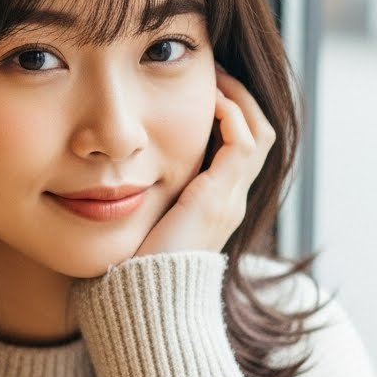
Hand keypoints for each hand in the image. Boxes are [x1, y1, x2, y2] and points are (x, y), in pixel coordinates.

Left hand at [135, 68, 275, 255]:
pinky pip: (243, 143)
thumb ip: (145, 196)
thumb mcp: (143, 223)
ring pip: (259, 133)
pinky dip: (230, 116)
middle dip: (239, 98)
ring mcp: (229, 200)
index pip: (241, 147)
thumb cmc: (135, 269)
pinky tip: (208, 101)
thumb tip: (117, 174)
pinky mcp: (219, 198)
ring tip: (214, 77)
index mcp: (217, 205)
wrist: (149, 304)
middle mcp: (231, 200)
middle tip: (214, 72)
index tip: (203, 89)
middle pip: (259, 134)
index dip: (229, 113)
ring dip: (237, 99)